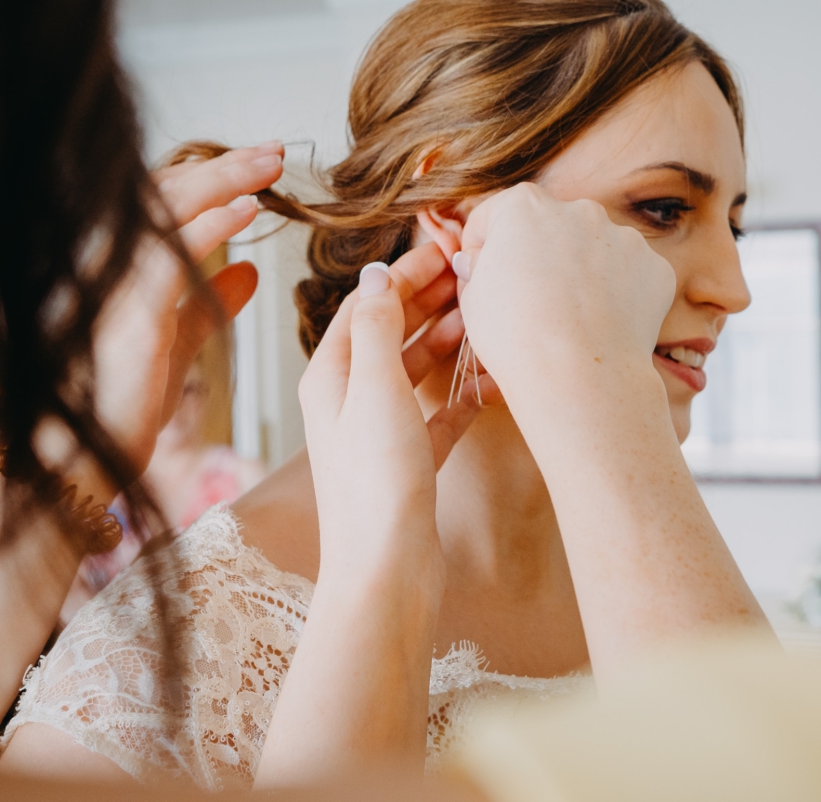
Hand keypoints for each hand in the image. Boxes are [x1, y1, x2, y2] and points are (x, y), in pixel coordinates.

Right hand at [90, 142, 282, 480]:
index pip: (163, 202)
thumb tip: (248, 270)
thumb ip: (208, 303)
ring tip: (268, 165)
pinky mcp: (128, 312)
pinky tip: (245, 209)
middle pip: (166, 192)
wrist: (75, 461)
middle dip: (223, 166)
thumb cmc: (116, 406)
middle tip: (273, 151)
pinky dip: (209, 225)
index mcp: (118, 269)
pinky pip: (170, 253)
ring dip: (223, 180)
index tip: (259, 167)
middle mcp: (107, 264)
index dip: (212, 178)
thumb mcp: (173, 342)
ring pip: (167, 209)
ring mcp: (112, 283)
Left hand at [298, 243, 486, 580]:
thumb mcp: (374, 387)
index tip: (445, 250)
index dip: (405, 274)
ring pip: (419, 371)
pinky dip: (463, 393)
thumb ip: (376, 325)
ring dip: (450, 342)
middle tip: (472, 276)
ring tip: (485, 319)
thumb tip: (376, 273)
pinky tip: (489, 381)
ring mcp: (381, 432)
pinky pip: (440, 413)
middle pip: (392, 333)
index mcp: (331, 377)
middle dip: (431, 302)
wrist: (386, 568)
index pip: (367, 305)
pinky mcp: (411, 462)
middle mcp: (351, 400)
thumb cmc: (374, 482)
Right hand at [455, 183, 675, 401]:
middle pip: (551, 228)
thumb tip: (481, 259)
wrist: (578, 376)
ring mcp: (623, 237)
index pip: (497, 214)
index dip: (483, 245)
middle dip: (539, 255)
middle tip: (531, 300)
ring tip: (570, 317)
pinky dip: (618, 293)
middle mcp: (579, 210)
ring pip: (595, 249)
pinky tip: (602, 323)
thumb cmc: (515, 338)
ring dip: (582, 272)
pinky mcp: (654, 267)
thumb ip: (478, 266)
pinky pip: (630, 275)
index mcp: (525, 207)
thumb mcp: (473, 298)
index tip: (482, 271)